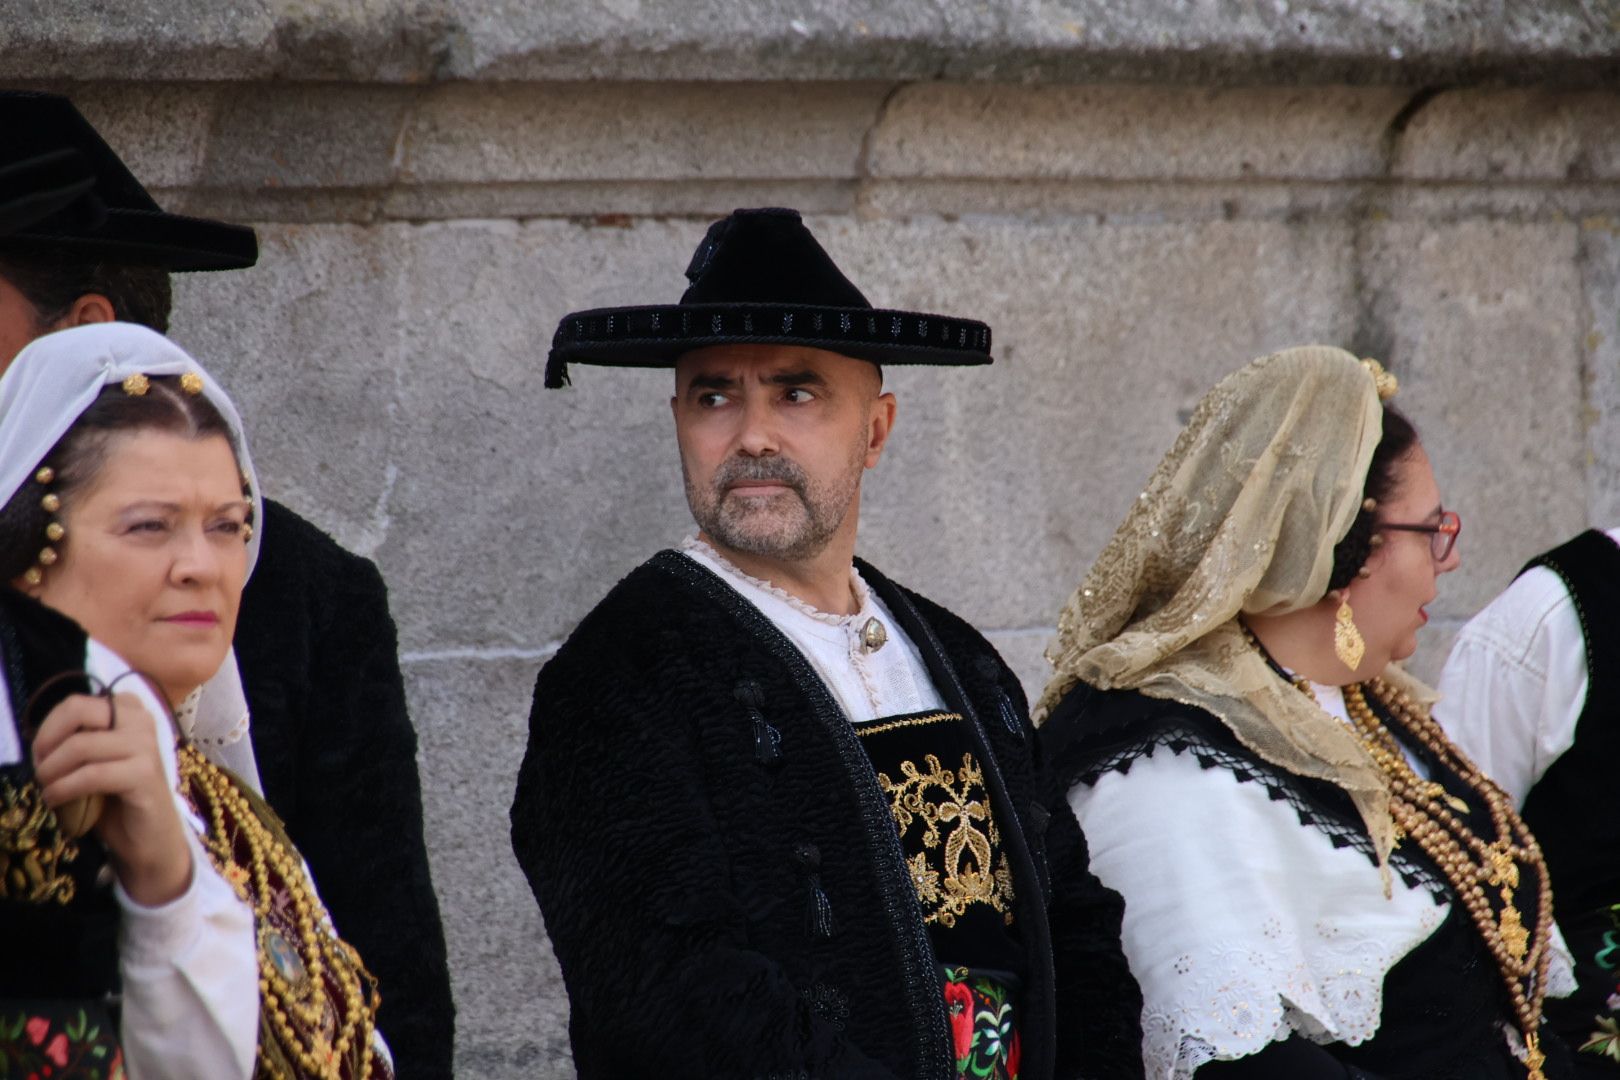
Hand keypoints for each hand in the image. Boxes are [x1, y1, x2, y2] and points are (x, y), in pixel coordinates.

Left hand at [32, 693, 193, 906]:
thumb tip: (40, 743)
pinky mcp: (145, 774)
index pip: (76, 704)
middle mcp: (142, 720)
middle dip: (48, 742)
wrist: (149, 836)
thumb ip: (78, 741)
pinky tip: (56, 800)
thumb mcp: (95, 761)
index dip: (49, 728)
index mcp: (130, 711)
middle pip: (79, 711)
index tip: (42, 755)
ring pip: (80, 745)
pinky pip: (91, 775)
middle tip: (41, 769)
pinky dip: (64, 788)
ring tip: (48, 788)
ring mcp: (147, 746)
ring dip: (51, 771)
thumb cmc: (118, 798)